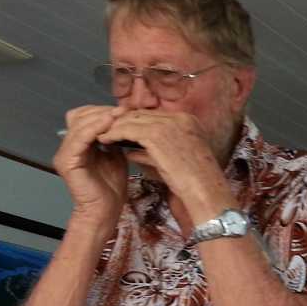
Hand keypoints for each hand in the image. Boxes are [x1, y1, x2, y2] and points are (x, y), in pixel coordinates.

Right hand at [55, 105, 129, 223]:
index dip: (103, 111)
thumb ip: (113, 139)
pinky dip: (94, 129)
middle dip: (102, 111)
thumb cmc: (111, 188)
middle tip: (123, 110)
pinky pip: (79, 138)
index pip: (84, 117)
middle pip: (79, 116)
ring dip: (100, 117)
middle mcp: (68, 147)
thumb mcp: (116, 156)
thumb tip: (121, 121)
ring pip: (79, 124)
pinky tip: (109, 124)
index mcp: (78, 144)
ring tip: (119, 114)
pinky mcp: (67, 161)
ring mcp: (65, 154)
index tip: (125, 109)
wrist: (106, 210)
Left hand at [98, 110, 227, 210]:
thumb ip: (154, 151)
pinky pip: (128, 129)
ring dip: (114, 127)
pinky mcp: (156, 135)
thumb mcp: (176, 160)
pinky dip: (114, 134)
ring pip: (132, 120)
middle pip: (142, 114)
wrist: (205, 191)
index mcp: (188, 121)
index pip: (154, 115)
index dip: (135, 122)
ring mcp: (168, 124)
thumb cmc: (195, 182)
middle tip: (105, 130)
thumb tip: (131, 151)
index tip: (121, 130)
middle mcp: (179, 118)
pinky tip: (104, 140)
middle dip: (122, 122)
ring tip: (101, 135)